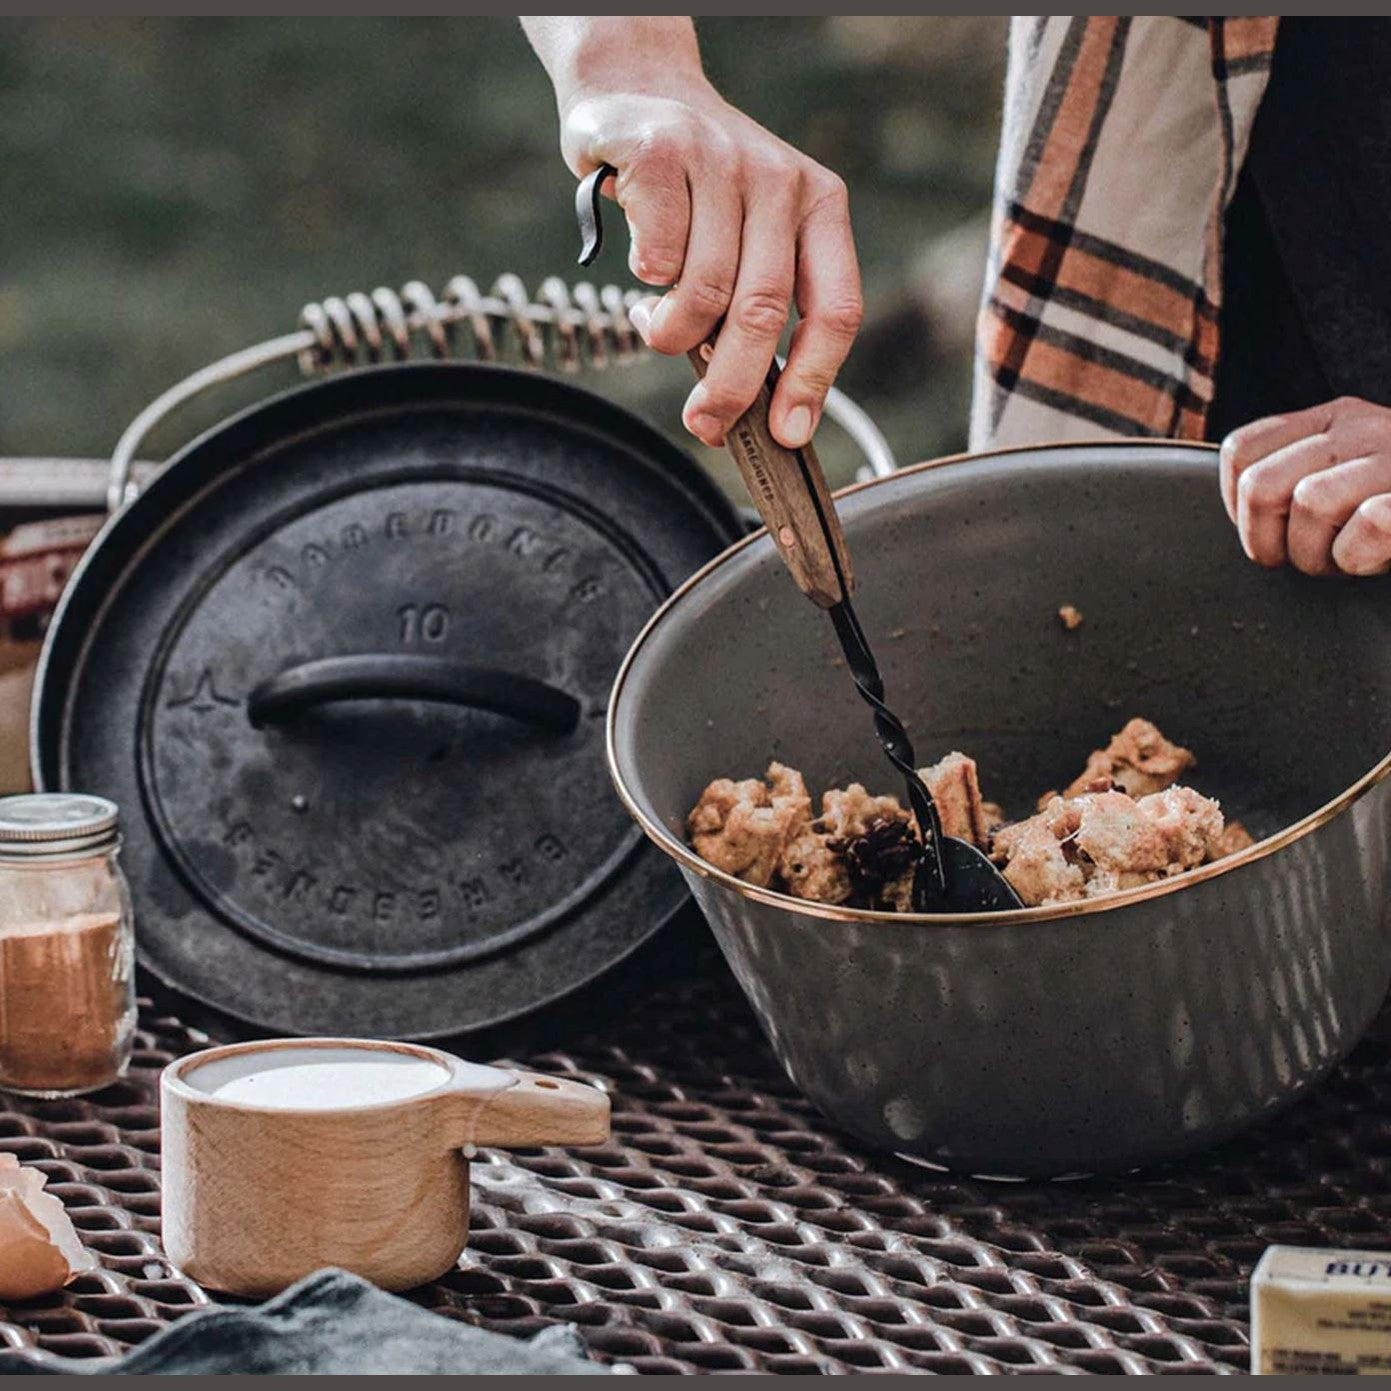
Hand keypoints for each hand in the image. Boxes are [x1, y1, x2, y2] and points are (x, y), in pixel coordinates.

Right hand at [523, 19, 859, 450]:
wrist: (638, 89)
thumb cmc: (697, 191)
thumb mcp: (751, 235)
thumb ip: (758, 305)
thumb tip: (750, 410)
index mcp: (821, 206)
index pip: (836, 308)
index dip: (814, 380)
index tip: (788, 434)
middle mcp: (781, 180)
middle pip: (764, 313)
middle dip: (731, 387)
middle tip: (705, 423)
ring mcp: (723, 160)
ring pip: (705, 293)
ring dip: (673, 334)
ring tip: (656, 327)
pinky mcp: (663, 152)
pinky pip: (657, 259)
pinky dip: (644, 282)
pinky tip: (641, 272)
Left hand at [1220, 396, 1390, 575]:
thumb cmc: (1389, 509)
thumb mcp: (1345, 478)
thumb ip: (1292, 480)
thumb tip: (1238, 512)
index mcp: (1331, 419)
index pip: (1240, 451)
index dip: (1240, 507)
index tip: (1273, 532)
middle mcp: (1361, 427)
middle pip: (1260, 486)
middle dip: (1271, 543)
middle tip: (1310, 556)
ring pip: (1310, 503)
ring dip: (1319, 556)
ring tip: (1347, 559)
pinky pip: (1370, 522)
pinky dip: (1360, 555)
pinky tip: (1377, 556)